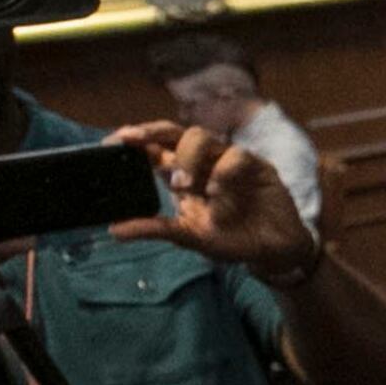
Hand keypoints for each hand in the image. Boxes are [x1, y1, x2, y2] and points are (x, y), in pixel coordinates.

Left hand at [103, 119, 313, 271]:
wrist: (272, 253)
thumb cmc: (231, 239)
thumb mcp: (188, 237)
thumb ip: (154, 229)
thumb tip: (114, 230)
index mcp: (184, 173)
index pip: (156, 147)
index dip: (136, 139)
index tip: (113, 142)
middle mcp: (205, 162)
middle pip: (174, 131)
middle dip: (152, 131)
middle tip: (134, 141)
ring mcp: (231, 161)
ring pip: (203, 136)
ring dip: (187, 157)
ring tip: (182, 185)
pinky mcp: (258, 167)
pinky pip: (237, 157)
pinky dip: (222, 174)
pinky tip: (218, 195)